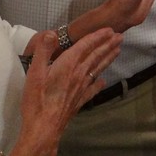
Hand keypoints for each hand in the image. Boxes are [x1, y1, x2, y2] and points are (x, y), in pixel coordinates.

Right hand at [14, 29, 120, 153]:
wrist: (44, 126)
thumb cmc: (37, 98)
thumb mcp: (35, 71)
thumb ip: (43, 50)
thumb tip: (52, 33)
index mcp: (68, 64)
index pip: (86, 46)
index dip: (97, 36)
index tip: (109, 29)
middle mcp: (79, 74)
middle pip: (96, 55)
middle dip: (108, 45)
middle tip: (120, 37)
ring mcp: (81, 88)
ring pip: (97, 69)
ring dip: (108, 58)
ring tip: (118, 51)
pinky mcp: (80, 100)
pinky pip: (93, 88)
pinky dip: (99, 83)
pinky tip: (103, 81)